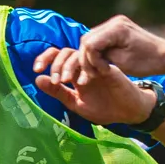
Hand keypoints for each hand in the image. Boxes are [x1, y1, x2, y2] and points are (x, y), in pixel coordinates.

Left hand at [34, 50, 159, 127]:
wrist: (128, 112)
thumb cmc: (104, 108)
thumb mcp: (76, 103)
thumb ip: (58, 92)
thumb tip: (37, 79)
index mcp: (74, 72)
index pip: (56, 56)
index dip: (44, 59)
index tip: (36, 69)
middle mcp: (84, 65)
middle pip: (65, 51)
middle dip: (55, 64)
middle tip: (55, 80)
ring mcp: (97, 65)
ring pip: (79, 54)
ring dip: (69, 66)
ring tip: (68, 82)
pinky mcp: (109, 67)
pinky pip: (96, 60)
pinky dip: (88, 67)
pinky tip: (86, 81)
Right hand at [77, 14, 164, 77]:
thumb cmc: (147, 62)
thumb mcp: (123, 63)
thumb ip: (102, 59)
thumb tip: (85, 59)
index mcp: (117, 29)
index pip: (89, 43)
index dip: (90, 60)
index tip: (100, 72)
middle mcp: (114, 22)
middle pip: (87, 39)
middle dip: (87, 59)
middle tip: (93, 74)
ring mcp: (115, 24)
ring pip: (90, 40)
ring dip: (90, 56)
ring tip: (97, 71)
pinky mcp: (116, 29)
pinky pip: (99, 40)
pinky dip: (97, 52)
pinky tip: (101, 64)